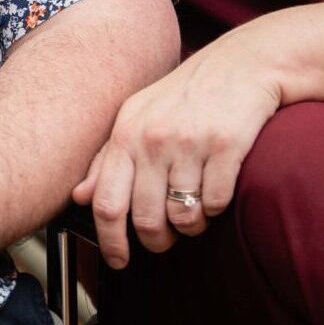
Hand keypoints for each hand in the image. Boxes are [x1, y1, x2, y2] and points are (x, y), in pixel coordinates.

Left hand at [75, 40, 281, 266]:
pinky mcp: (227, 145)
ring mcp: (190, 141)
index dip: (111, 242)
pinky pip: (216, 203)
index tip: (119, 261)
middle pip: (147, 220)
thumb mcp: (137, 117)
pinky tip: (217, 190)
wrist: (243, 64)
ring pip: (184, 217)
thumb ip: (107, 159)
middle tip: (167, 239)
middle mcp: (153, 138)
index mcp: (126, 133)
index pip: (107, 203)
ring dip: (192, 226)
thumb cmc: (186, 95)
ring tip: (195, 211)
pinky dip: (217, 208)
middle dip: (158, 241)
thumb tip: (79, 197)